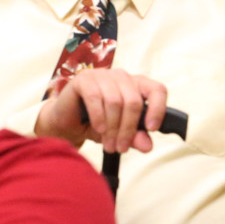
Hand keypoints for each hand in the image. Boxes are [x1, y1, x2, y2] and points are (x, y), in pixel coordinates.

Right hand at [35, 68, 167, 153]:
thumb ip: (135, 137)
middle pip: (134, 102)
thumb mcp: (119, 133)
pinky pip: (96, 97)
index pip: (157, 90)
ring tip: (109, 145)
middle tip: (121, 148)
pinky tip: (98, 129)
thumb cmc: (96, 124)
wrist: (66, 123)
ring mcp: (103, 75)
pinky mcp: (84, 80)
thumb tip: (148, 146)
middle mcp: (122, 77)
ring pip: (115, 101)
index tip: (151, 128)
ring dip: (112, 128)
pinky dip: (99, 117)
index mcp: (136, 85)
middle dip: (128, 129)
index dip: (158, 108)